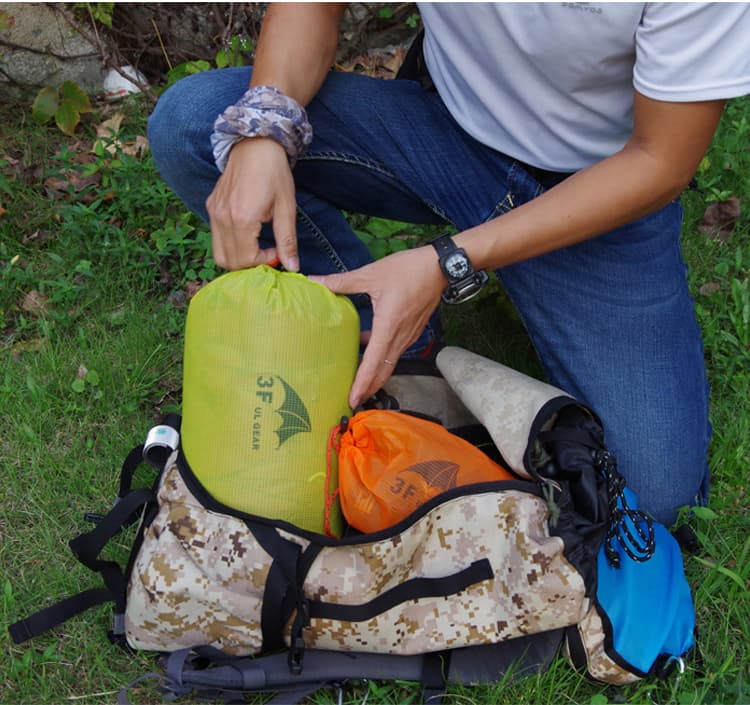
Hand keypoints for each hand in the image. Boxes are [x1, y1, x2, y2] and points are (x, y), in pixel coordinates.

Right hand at [205, 137, 298, 270]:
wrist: (255, 145)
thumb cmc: (274, 174)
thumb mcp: (286, 208)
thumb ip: (287, 240)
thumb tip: (293, 267)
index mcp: (242, 218)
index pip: (246, 259)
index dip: (263, 262)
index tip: (277, 252)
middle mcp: (222, 217)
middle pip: (229, 262)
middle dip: (249, 264)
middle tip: (267, 253)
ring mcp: (213, 212)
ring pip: (219, 253)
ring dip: (238, 258)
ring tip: (256, 247)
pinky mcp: (210, 207)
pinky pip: (216, 237)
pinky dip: (230, 245)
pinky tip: (247, 234)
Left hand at [309, 246, 444, 407]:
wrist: (440, 267)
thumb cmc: (408, 269)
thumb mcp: (372, 274)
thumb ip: (342, 281)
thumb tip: (315, 281)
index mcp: (388, 326)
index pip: (373, 363)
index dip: (362, 383)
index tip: (353, 399)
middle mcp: (400, 336)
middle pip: (383, 372)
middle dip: (368, 389)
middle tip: (352, 401)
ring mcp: (408, 335)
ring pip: (390, 364)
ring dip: (375, 376)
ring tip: (358, 383)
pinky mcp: (412, 331)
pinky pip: (395, 351)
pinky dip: (382, 359)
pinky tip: (367, 348)